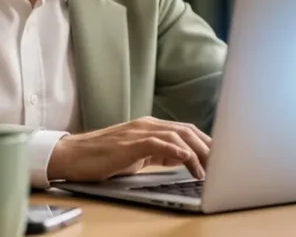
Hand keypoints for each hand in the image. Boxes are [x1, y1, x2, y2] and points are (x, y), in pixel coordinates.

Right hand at [46, 117, 210, 181]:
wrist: (72, 155)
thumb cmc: (101, 157)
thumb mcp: (136, 155)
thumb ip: (158, 153)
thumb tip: (181, 159)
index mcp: (150, 127)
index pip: (185, 131)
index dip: (205, 142)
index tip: (220, 156)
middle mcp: (147, 125)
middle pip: (186, 131)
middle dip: (207, 147)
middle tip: (223, 164)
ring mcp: (139, 132)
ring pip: (177, 137)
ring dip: (196, 153)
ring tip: (208, 170)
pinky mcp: (130, 143)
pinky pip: (159, 144)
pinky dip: (176, 151)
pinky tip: (188, 160)